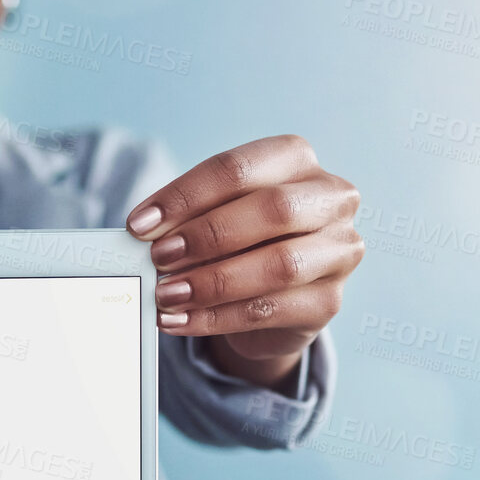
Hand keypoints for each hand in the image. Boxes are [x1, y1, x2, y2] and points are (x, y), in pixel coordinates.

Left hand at [126, 135, 363, 390]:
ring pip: (278, 265)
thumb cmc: (238, 242)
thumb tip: (144, 233)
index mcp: (295, 159)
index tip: (140, 224)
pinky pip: (270, 310)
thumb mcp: (214, 217)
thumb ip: (187, 219)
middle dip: (207, 235)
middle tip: (159, 257)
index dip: (186, 196)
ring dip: (212, 282)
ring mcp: (339, 250)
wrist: (270, 298)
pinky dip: (216, 318)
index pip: (238, 169)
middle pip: (272, 209)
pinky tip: (178, 321)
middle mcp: (330, 198)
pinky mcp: (329, 301)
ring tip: (166, 294)